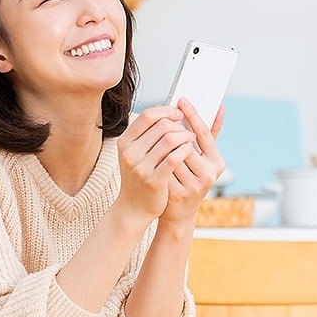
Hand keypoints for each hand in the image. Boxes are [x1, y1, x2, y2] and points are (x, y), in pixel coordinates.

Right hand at [115, 105, 196, 222]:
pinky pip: (174, 158)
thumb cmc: (139, 176)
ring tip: (191, 139)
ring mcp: (140, 167)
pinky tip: (189, 150)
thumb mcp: (135, 153)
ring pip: (169, 140)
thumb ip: (147, 134)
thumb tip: (166, 109)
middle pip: (161, 126)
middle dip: (179, 124)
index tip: (179, 113)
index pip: (147, 116)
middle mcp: (130, 153)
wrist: (133, 207)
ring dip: (185, 136)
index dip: (166, 111)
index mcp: (125, 142)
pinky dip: (184, 150)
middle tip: (188, 129)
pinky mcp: (153, 180)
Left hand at [159, 99, 225, 225]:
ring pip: (172, 155)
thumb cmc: (190, 177)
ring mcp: (193, 187)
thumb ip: (210, 133)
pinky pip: (162, 168)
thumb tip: (219, 106)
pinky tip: (152, 162)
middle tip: (163, 128)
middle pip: (185, 144)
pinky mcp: (177, 194)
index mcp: (217, 163)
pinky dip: (156, 162)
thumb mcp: (203, 157)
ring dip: (162, 149)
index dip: (192, 115)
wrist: (178, 212)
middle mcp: (209, 176)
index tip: (182, 100)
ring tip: (158, 149)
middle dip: (172, 134)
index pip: (204, 134)